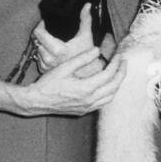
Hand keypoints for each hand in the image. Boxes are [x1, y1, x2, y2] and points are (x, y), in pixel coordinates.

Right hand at [6, 45, 124, 116]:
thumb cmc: (48, 84)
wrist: (37, 101)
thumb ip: (82, 58)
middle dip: (121, 73)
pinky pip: (103, 103)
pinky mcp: (84, 111)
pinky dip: (109, 93)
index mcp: (86, 88)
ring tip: (118, 73)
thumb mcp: (64, 67)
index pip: (109, 75)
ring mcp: (87, 107)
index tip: (118, 55)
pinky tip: (107, 85)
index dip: (116, 63)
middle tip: (123, 62)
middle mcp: (89, 100)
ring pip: (110, 97)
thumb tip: (97, 50)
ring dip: (117, 84)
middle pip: (114, 86)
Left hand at [31, 3, 96, 72]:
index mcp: (57, 49)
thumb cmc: (87, 54)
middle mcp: (49, 59)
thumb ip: (85, 19)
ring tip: (51, 43)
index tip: (45, 23)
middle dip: (41, 36)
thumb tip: (87, 5)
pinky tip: (52, 54)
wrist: (88, 72)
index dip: (40, 26)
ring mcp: (46, 66)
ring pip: (37, 50)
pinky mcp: (45, 71)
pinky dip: (43, 55)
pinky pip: (38, 60)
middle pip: (36, 41)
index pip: (38, 33)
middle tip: (48, 33)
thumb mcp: (86, 36)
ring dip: (41, 45)